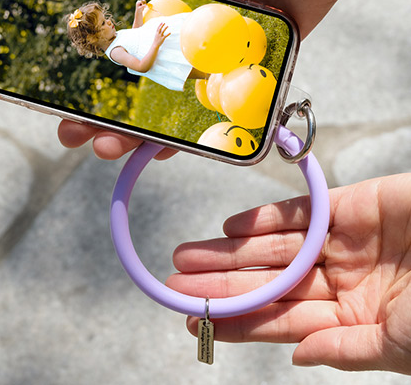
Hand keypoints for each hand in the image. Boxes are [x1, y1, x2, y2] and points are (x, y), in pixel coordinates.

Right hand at [57, 0, 410, 158]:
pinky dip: (199, 127)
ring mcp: (218, 48)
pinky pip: (222, 102)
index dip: (88, 69)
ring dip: (143, 128)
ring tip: (112, 149)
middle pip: (141, 79)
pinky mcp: (252, 60)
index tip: (56, 93)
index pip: (118, 41)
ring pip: (176, 98)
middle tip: (75, 134)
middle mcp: (187, 28)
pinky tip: (169, 148)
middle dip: (107, 110)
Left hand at [166, 174, 410, 373]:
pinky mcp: (347, 208)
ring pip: (271, 247)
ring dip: (229, 251)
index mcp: (349, 316)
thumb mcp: (405, 341)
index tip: (195, 321)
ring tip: (188, 255)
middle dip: (219, 284)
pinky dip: (263, 219)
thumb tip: (296, 357)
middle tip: (176, 284)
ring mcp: (339, 242)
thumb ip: (350, 349)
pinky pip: (297, 213)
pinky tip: (231, 227)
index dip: (236, 320)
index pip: (277, 319)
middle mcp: (337, 279)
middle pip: (265, 282)